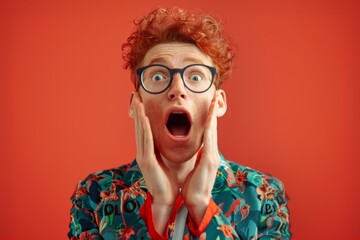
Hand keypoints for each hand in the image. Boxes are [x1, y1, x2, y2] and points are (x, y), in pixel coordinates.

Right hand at [130, 92, 177, 204]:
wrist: (165, 198)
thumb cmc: (166, 181)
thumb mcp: (163, 161)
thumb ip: (161, 150)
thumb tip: (163, 140)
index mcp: (147, 152)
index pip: (143, 129)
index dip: (141, 115)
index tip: (140, 101)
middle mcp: (142, 152)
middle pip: (139, 127)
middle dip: (137, 111)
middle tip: (135, 96)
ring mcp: (143, 156)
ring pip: (141, 132)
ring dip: (139, 116)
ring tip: (138, 102)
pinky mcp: (147, 161)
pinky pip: (146, 142)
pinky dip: (145, 129)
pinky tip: (144, 118)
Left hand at [181, 93, 220, 225]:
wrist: (197, 200)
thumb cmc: (194, 185)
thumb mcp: (196, 167)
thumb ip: (198, 157)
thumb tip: (198, 149)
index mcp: (208, 154)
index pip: (209, 132)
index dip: (210, 118)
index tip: (210, 105)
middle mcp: (212, 153)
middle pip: (213, 128)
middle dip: (214, 112)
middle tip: (215, 97)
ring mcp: (212, 156)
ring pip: (213, 132)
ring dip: (213, 117)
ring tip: (214, 103)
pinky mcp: (209, 161)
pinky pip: (209, 142)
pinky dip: (210, 129)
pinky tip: (210, 120)